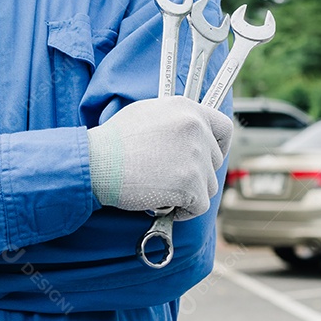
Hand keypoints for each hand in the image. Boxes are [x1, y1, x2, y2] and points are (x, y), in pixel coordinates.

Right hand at [87, 96, 232, 218]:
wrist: (95, 162)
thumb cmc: (112, 142)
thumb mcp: (146, 114)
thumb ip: (173, 122)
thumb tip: (185, 137)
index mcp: (187, 109)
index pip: (224, 128)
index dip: (217, 147)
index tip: (205, 159)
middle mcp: (196, 128)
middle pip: (214, 162)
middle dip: (195, 174)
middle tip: (167, 179)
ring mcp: (195, 156)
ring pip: (208, 186)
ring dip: (188, 193)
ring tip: (159, 189)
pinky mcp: (191, 184)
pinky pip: (199, 206)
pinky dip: (183, 211)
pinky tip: (161, 202)